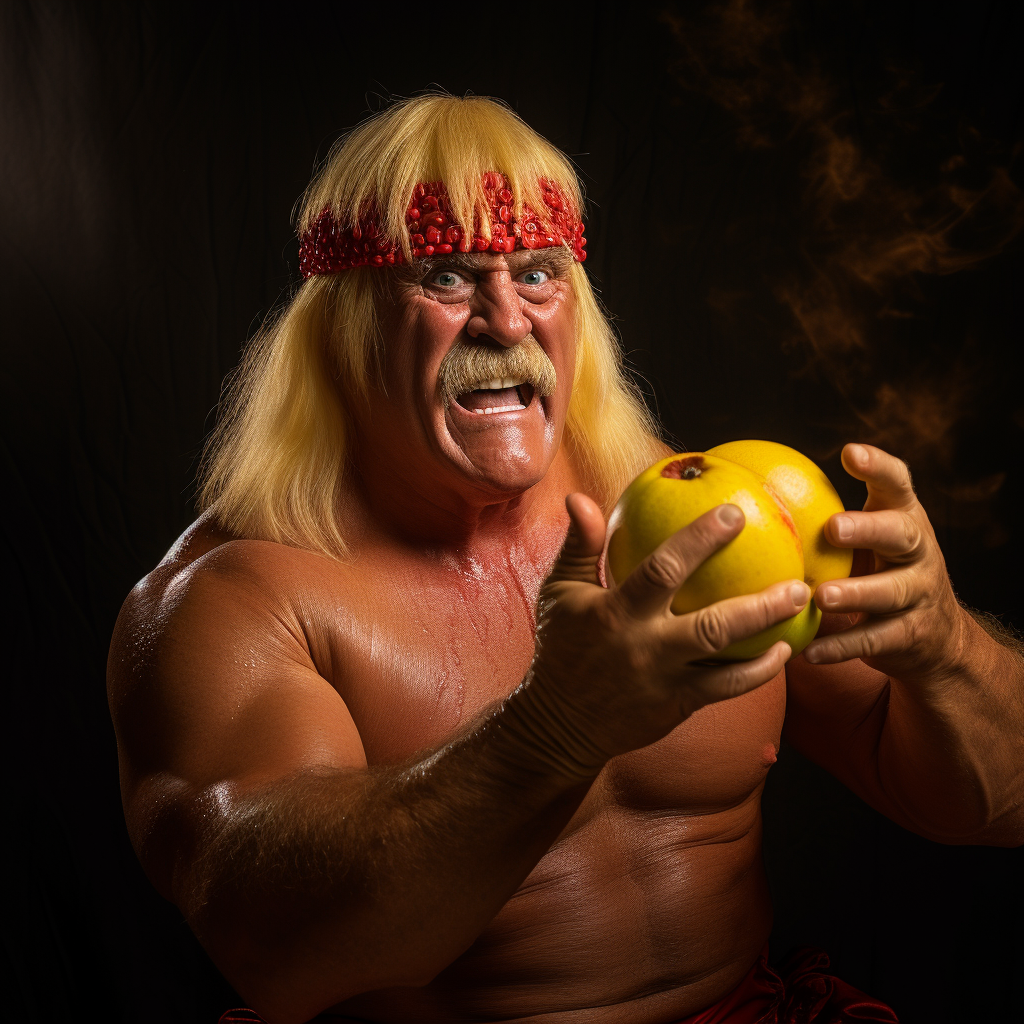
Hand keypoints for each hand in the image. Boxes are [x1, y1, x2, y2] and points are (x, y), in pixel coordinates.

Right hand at [512, 493, 809, 776]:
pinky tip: (782, 651)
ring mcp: (664, 681)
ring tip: (800, 606)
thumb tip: (581, 498)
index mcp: (616, 613)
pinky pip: (726, 689)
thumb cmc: (562, 646)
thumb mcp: (560, 591)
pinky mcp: (677, 706)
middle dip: (758, 602)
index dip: (700, 540)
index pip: (662, 570)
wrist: (557, 723)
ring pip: (726, 661)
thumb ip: (581, 545)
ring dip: (768, 634)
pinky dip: (757, 671)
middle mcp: (645, 647)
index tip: (735, 513)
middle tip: (796, 575)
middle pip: (711, 624)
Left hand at [803, 443, 967, 680]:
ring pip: (891, 591)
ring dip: (855, 594)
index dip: (879, 467)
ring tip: (820, 597)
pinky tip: (809, 652)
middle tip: (833, 528)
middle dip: (869, 529)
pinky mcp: (912, 635)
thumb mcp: (868, 540)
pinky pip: (874, 639)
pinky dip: (842, 646)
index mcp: (904, 519)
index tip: (850, 452)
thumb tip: (750, 490)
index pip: (898, 484)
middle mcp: (920, 551)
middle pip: (901, 534)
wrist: (937, 638)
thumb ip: (829, 516)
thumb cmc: (880, 571)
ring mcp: (920, 594)